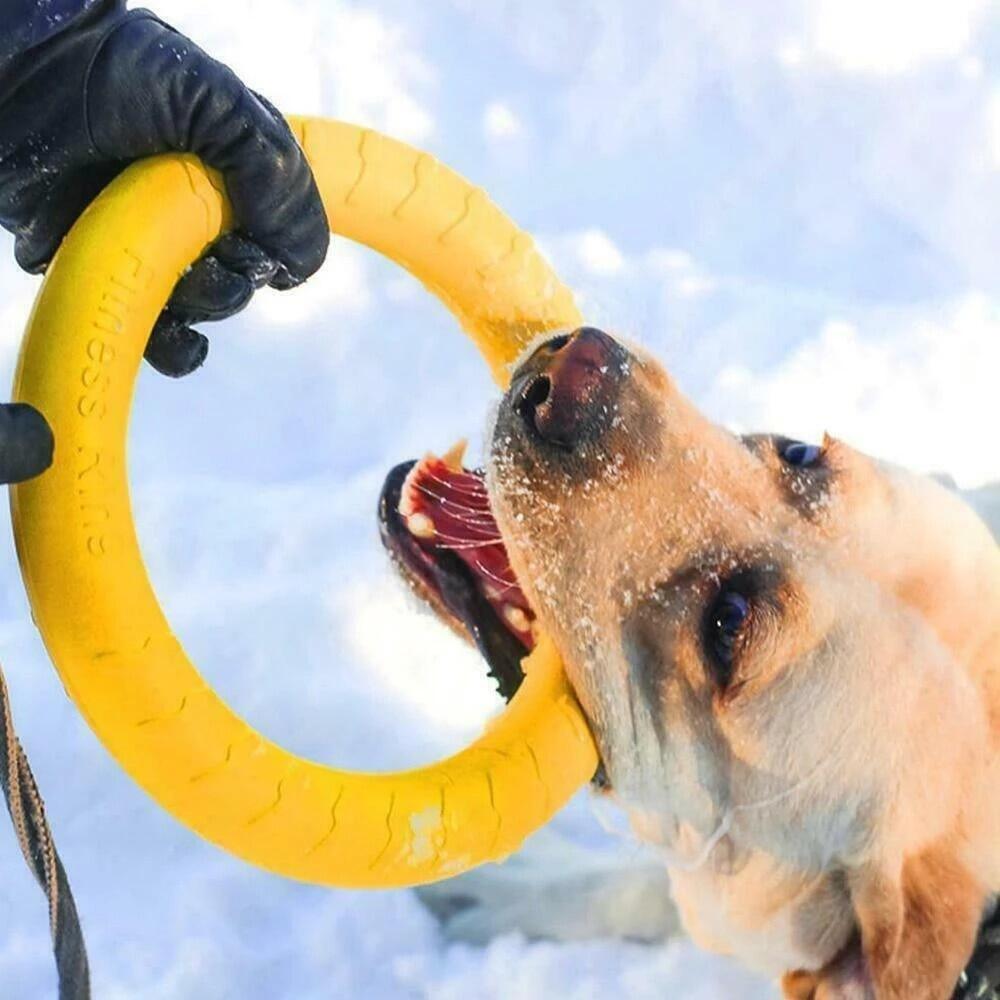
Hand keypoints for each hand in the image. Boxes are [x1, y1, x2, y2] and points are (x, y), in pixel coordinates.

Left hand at [0, 0, 328, 379]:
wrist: (22, 74)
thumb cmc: (119, 75)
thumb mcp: (218, 104)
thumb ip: (276, 174)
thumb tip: (300, 264)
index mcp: (230, 175)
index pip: (277, 233)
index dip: (275, 249)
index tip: (255, 245)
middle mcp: (194, 213)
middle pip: (240, 278)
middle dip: (234, 282)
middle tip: (211, 260)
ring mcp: (149, 245)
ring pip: (201, 309)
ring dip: (205, 310)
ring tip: (180, 285)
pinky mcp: (107, 270)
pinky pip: (152, 330)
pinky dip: (175, 348)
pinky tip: (186, 344)